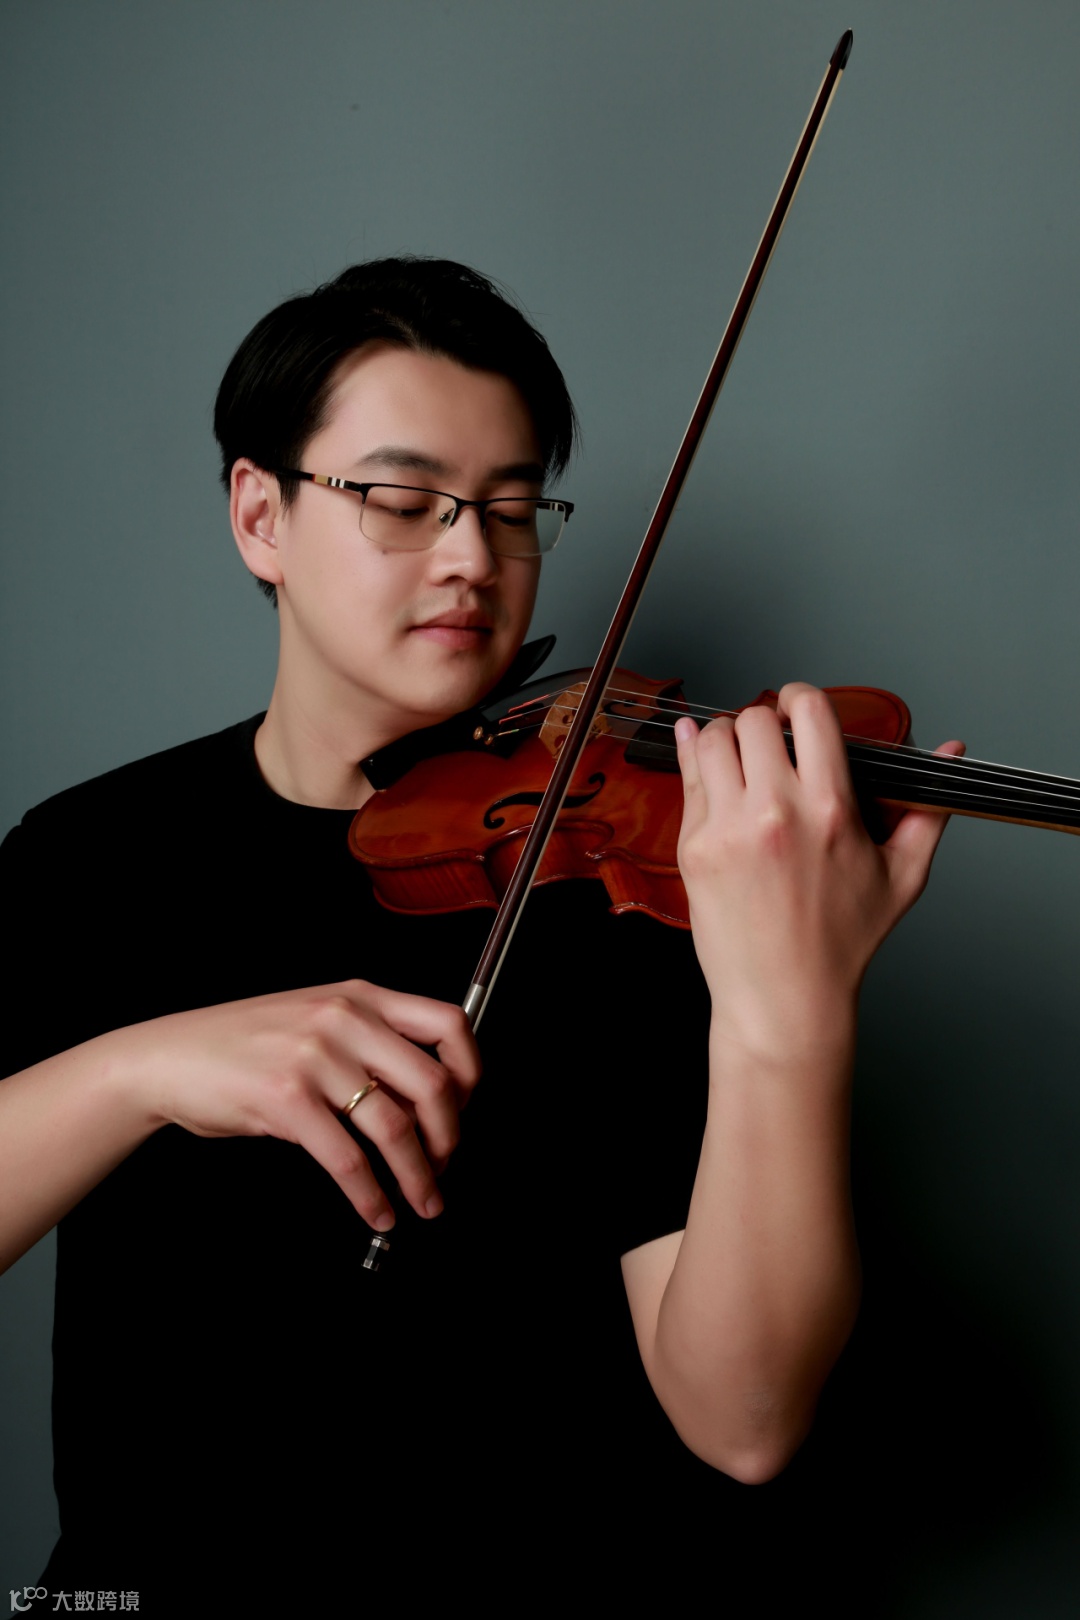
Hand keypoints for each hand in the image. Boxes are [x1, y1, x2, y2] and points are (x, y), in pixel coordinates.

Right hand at [115, 980, 479, 1230]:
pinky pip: (348, 1158)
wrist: (169, 1058)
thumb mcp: (317, 1024)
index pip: (449, 1022)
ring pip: (395, 1126)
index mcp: (361, 996)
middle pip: (434, 1083)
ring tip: (422, 1202)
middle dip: (450, 1138)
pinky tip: (376, 1211)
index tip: (467, 1111)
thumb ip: (370, 1048)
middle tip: (445, 1168)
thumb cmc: (244, 1045)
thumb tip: (428, 1104)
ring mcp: (315, 1056)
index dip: (472, 1073)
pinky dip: (370, 1194)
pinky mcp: (286, 1099)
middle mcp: (345, 1018)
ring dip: (418, 1176)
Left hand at [675, 682, 963, 1059]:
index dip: (800, 698)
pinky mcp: (695, 847)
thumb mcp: (902, 876)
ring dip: (724, 737)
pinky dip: (693, 761)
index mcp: (830, 808)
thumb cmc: (843, 943)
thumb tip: (950, 752)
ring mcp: (729, 828)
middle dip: (762, 722)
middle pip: (754, 719)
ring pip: (711, 739)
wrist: (785, 997)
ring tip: (738, 757)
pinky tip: (703, 760)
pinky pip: (686, 779)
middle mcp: (776, 811)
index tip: (797, 708)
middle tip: (768, 742)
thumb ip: (927, 809)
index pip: (808, 711)